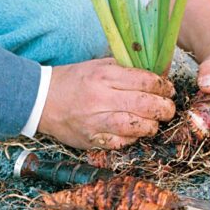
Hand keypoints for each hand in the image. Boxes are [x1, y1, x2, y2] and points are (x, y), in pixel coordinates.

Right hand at [38, 58, 175, 149]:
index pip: (145, 81)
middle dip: (164, 108)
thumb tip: (157, 74)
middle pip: (144, 105)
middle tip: (168, 109)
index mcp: (104, 76)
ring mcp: (95, 121)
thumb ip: (125, 69)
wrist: (41, 100)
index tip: (168, 90)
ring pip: (135, 127)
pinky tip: (135, 133)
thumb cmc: (74, 81)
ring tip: (154, 123)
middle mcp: (100, 98)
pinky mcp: (91, 139)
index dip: (163, 87)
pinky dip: (132, 139)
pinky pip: (120, 143)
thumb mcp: (97, 66)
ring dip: (151, 126)